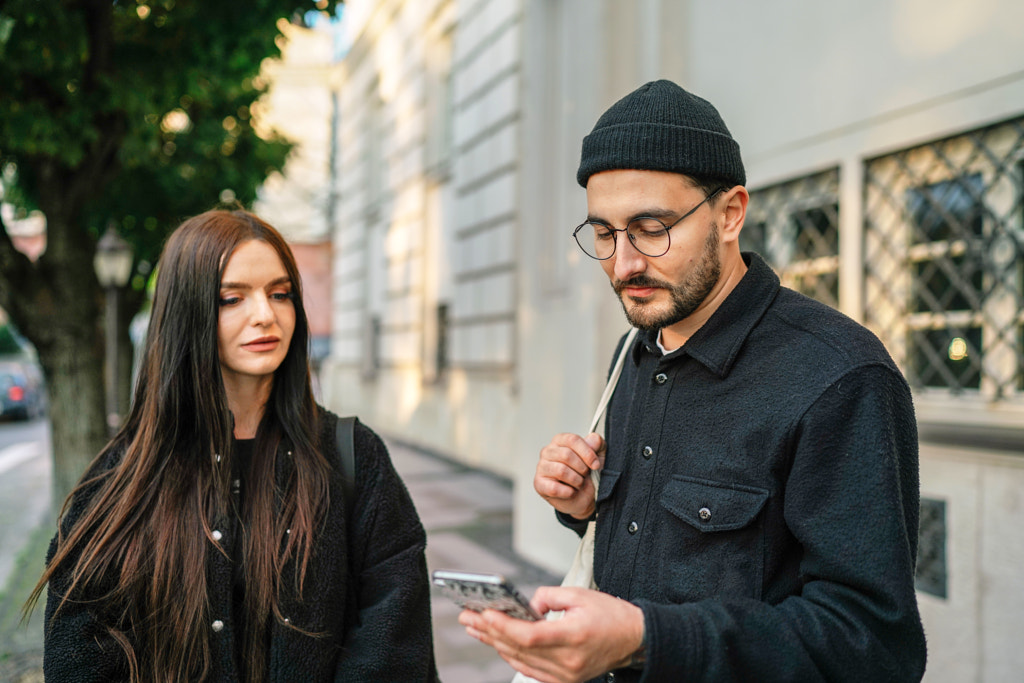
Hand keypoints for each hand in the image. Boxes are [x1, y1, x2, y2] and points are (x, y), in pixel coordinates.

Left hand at [459, 586, 644, 682]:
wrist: (635, 639)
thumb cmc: (611, 615)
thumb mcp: (580, 594)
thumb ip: (548, 596)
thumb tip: (526, 605)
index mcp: (574, 636)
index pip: (530, 636)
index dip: (504, 626)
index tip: (484, 614)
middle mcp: (569, 661)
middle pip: (520, 649)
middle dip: (490, 632)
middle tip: (468, 617)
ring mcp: (566, 675)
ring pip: (521, 662)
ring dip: (495, 645)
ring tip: (476, 629)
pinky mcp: (565, 680)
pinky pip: (530, 670)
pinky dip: (512, 657)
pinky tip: (498, 644)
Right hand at [534, 433, 604, 518]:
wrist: (585, 497)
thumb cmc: (588, 475)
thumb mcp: (599, 456)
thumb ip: (597, 444)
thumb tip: (593, 440)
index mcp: (561, 440)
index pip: (572, 440)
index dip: (587, 453)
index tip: (596, 465)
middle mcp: (548, 451)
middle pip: (566, 455)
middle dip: (582, 468)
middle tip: (585, 475)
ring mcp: (542, 467)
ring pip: (561, 471)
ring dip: (576, 481)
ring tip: (578, 483)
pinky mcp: (539, 484)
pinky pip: (554, 488)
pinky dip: (568, 492)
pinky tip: (571, 491)